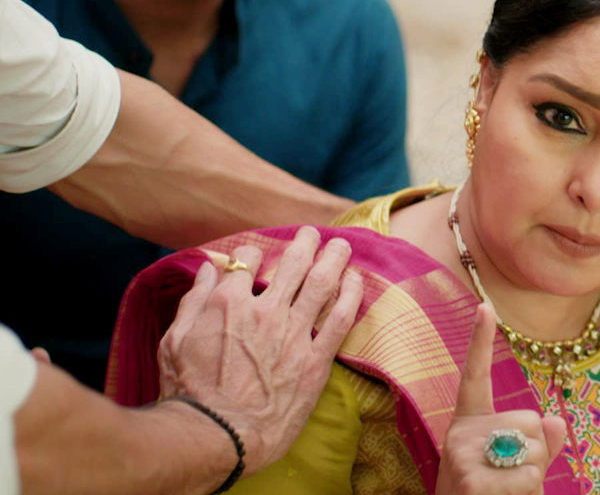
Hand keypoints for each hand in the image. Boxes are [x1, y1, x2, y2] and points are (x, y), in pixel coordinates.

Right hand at [157, 226, 362, 474]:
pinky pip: (340, 319)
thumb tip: (207, 268)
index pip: (246, 260)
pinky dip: (351, 294)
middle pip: (293, 263)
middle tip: (314, 234)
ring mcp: (293, 334)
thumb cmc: (187, 393)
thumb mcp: (173, 341)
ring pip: (321, 283)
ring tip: (342, 245)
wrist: (216, 436)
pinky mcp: (315, 360)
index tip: (257, 256)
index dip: (252, 253)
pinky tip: (356, 280)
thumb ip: (193, 301)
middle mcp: (264, 311)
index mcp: (227, 303)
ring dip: (334, 258)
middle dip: (306, 243)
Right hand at [435, 303, 566, 494]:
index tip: (484, 306)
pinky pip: (529, 479)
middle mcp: (461, 435)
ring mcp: (464, 455)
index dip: (479, 341)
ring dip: (531, 482)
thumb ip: (536, 445)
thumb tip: (558, 422)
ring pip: (535, 453)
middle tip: (505, 483)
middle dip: (535, 456)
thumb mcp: (507, 470)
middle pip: (532, 423)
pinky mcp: (472, 477)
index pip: (473, 377)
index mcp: (467, 426)